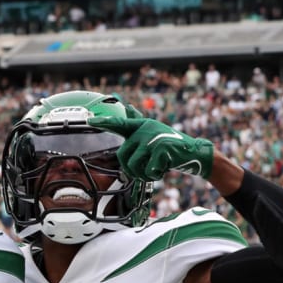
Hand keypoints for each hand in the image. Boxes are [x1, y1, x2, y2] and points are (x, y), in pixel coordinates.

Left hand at [89, 114, 214, 180]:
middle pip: (122, 155)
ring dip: (143, 174)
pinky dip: (156, 175)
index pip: (119, 124)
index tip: (89, 119)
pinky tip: (164, 168)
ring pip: (133, 165)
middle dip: (131, 169)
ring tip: (154, 169)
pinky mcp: (162, 149)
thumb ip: (138, 123)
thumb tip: (128, 107)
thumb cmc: (169, 146)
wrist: (193, 152)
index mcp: (141, 126)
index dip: (104, 123)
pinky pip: (148, 170)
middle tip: (144, 171)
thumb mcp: (153, 132)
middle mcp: (145, 129)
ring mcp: (153, 138)